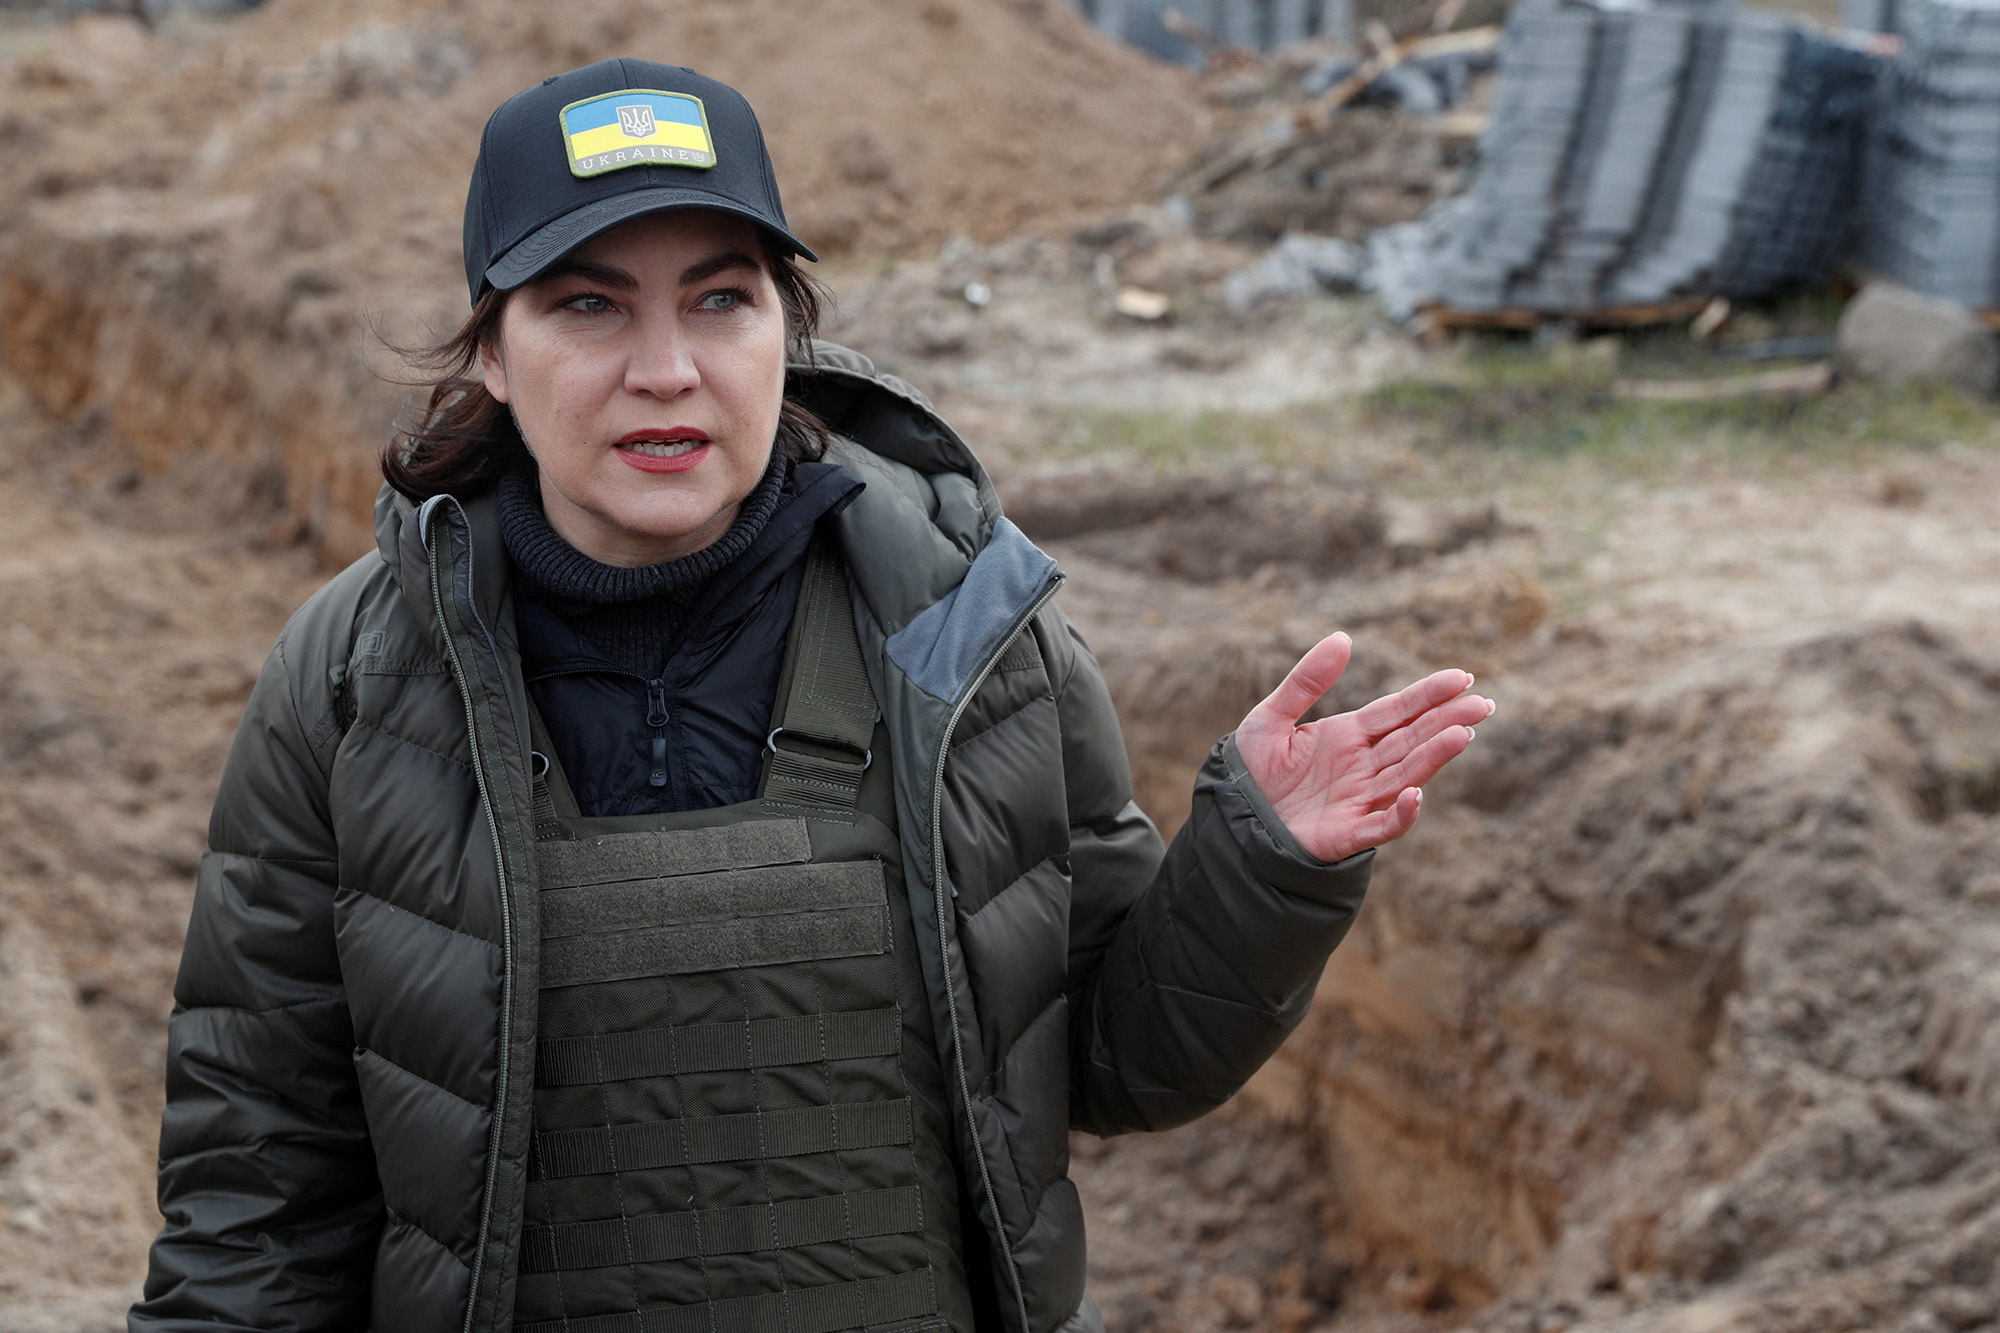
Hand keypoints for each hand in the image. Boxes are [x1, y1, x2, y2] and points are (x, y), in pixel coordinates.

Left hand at [1233, 632, 1493, 862]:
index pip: (1398, 711)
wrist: (1228, 818)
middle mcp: (1362, 765)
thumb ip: (1306, 681)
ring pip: (1406, 775)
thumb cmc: (1250, 771)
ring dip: (1434, 757)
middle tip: (1484, 705)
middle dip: (1448, 722)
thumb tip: (1343, 637)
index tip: (1463, 678)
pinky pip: (1381, 825)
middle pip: (1413, 740)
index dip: (1430, 695)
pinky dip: (1401, 813)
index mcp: (1348, 735)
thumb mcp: (1271, 717)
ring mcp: (1358, 799)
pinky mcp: (1347, 833)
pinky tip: (1416, 793)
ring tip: (1462, 734)